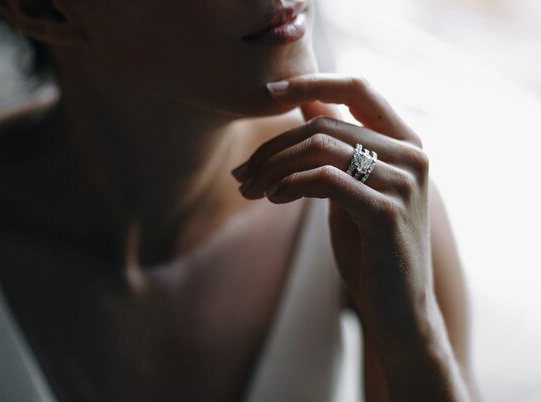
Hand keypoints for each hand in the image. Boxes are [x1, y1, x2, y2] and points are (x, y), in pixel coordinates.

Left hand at [232, 74, 432, 343]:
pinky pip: (324, 180)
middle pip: (324, 124)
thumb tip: (306, 101)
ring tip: (249, 190)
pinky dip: (288, 184)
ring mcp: (403, 182)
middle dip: (272, 147)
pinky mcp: (386, 212)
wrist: (398, 307)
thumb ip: (337, 144)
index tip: (267, 91)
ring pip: (319, 148)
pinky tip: (271, 198)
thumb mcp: (352, 186)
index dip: (311, 81)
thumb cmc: (370, 246)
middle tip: (241, 174)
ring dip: (272, 168)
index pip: (358, 87)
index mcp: (405, 142)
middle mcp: (411, 155)